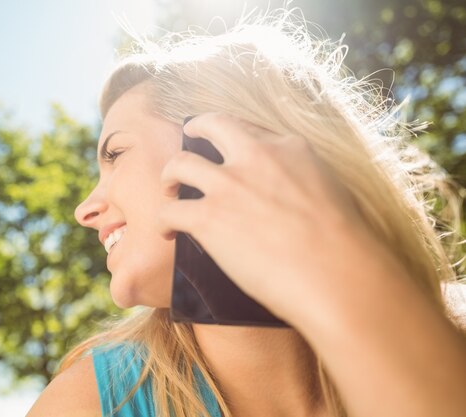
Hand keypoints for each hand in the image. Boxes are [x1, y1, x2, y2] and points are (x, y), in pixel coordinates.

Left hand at [157, 112, 392, 324]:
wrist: (335, 275)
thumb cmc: (343, 244)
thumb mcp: (330, 187)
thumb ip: (301, 176)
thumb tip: (287, 188)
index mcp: (288, 147)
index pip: (248, 129)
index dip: (231, 136)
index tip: (224, 147)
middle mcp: (255, 157)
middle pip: (211, 126)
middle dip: (194, 129)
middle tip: (186, 139)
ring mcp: (229, 185)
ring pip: (180, 164)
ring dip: (169, 176)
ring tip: (169, 190)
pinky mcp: (209, 217)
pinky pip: (170, 210)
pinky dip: (164, 221)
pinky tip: (168, 232)